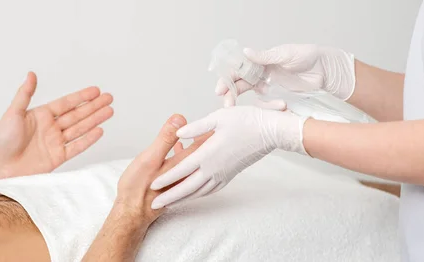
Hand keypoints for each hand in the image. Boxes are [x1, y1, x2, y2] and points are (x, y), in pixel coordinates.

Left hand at [0, 72, 113, 180]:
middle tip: (109, 98)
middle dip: (94, 106)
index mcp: (41, 115)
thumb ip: (24, 94)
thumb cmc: (1, 141)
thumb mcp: (12, 114)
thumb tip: (31, 75)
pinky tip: (99, 131)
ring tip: (110, 111)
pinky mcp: (57, 157)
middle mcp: (50, 128)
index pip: (66, 103)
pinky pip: (76, 147)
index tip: (96, 91)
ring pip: (80, 129)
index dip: (82, 97)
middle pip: (77, 115)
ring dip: (95, 120)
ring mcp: (55, 143)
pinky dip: (88, 140)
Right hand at [115, 115, 210, 223]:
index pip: (203, 143)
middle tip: (214, 123)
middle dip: (207, 138)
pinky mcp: (175, 184)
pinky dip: (186, 155)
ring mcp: (182, 179)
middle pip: (203, 152)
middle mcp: (187, 172)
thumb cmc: (138, 186)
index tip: (221, 118)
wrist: (131, 212)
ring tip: (200, 133)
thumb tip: (180, 118)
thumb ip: (165, 139)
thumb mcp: (149, 158)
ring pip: (195, 160)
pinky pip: (187, 167)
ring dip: (198, 147)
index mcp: (183, 164)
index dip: (211, 129)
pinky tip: (179, 148)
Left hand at [149, 106, 306, 208]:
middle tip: (154, 204)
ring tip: (170, 203)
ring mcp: (223, 174)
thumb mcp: (217, 118)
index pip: (181, 169)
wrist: (271, 133)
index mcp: (208, 153)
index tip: (152, 185)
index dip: (165, 177)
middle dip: (170, 196)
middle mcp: (214, 168)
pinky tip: (195, 194)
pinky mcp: (230, 175)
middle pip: (187, 187)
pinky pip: (211, 189)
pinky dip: (200, 194)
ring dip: (183, 198)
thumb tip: (178, 133)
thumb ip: (195, 127)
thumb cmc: (246, 121)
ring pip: (199, 191)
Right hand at [217, 44, 355, 108]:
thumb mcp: (286, 54)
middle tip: (226, 106)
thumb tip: (245, 53)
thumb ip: (265, 57)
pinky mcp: (277, 96)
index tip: (220, 90)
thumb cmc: (308, 57)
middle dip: (230, 94)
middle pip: (239, 84)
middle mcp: (261, 73)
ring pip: (249, 95)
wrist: (326, 70)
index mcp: (260, 61)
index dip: (227, 79)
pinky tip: (278, 107)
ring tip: (241, 111)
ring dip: (244, 104)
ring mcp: (268, 85)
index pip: (238, 69)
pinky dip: (267, 107)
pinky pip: (265, 104)